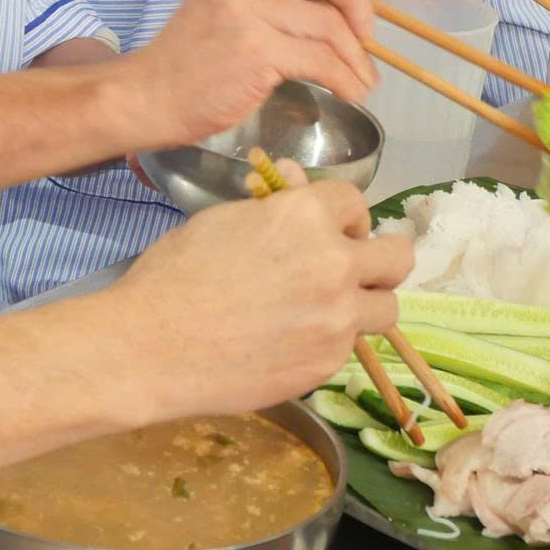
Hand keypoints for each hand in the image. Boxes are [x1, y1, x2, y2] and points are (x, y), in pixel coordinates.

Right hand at [109, 169, 412, 418]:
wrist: (150, 347)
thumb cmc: (173, 274)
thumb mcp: (223, 220)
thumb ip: (274, 207)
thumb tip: (297, 185)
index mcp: (307, 217)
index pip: (355, 202)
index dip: (340, 214)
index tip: (326, 228)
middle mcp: (336, 264)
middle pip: (398, 257)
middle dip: (376, 257)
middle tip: (348, 267)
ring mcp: (338, 320)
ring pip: (386, 307)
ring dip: (363, 303)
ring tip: (325, 309)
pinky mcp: (327, 364)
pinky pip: (348, 346)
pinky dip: (329, 340)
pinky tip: (289, 341)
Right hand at [124, 0, 382, 145]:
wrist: (144, 98)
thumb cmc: (189, 66)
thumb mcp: (228, 14)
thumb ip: (272, 1)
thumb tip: (341, 12)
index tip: (367, 0)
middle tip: (369, 35)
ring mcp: (246, 12)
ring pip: (330, 21)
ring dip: (357, 56)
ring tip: (362, 80)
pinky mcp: (253, 51)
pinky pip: (321, 59)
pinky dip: (345, 78)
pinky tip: (349, 92)